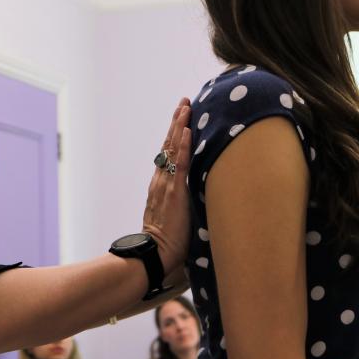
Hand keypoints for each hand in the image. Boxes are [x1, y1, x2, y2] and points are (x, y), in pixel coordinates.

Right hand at [141, 98, 192, 274]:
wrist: (155, 256)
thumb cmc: (168, 245)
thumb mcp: (177, 220)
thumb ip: (185, 207)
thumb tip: (203, 203)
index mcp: (162, 187)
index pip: (169, 156)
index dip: (176, 137)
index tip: (183, 119)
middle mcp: (161, 182)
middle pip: (169, 146)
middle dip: (177, 123)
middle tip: (184, 102)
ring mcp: (166, 185)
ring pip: (173, 150)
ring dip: (180, 126)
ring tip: (185, 107)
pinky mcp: (173, 193)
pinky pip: (180, 165)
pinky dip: (183, 146)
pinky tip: (187, 131)